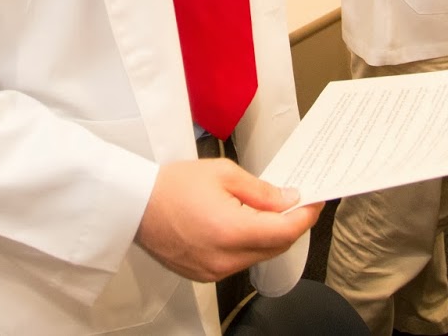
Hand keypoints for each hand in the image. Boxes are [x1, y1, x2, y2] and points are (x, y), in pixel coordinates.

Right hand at [135, 159, 321, 282]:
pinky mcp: (204, 274)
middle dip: (290, 225)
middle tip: (295, 202)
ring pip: (258, 256)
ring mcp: (213, 271)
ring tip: (266, 210)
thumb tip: (288, 200)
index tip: (314, 202)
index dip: (305, 217)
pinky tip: (243, 224)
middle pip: (275, 247)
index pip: (284, 232)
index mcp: (230, 231)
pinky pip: (239, 262)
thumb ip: (261, 190)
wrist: (133, 205)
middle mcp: (224, 258)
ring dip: (269, 235)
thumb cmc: (170, 186)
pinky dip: (248, 245)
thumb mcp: (222, 173)